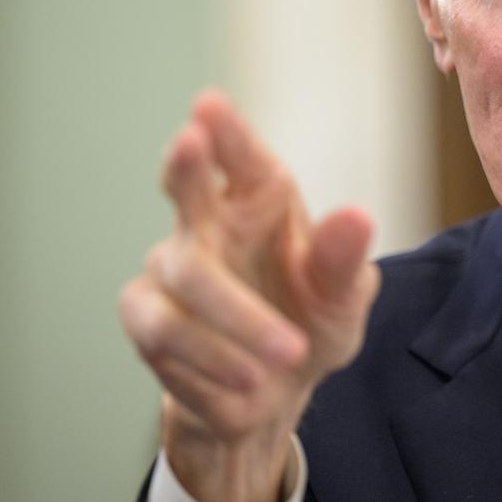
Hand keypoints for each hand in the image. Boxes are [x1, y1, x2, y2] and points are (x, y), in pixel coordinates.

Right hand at [118, 89, 380, 501]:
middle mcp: (208, 222)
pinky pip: (167, 336)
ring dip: (237, 323)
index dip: (225, 130)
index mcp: (261, 199)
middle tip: (188, 142)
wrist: (274, 395)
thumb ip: (344, 260)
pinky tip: (246, 388)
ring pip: (186, 278)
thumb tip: (355, 216)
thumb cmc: (311, 321)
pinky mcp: (146, 316)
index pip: (241, 156)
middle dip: (185, 166)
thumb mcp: (344, 298)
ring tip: (284, 359)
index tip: (210, 105)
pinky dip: (213, 368)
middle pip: (183, 185)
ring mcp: (169, 267)